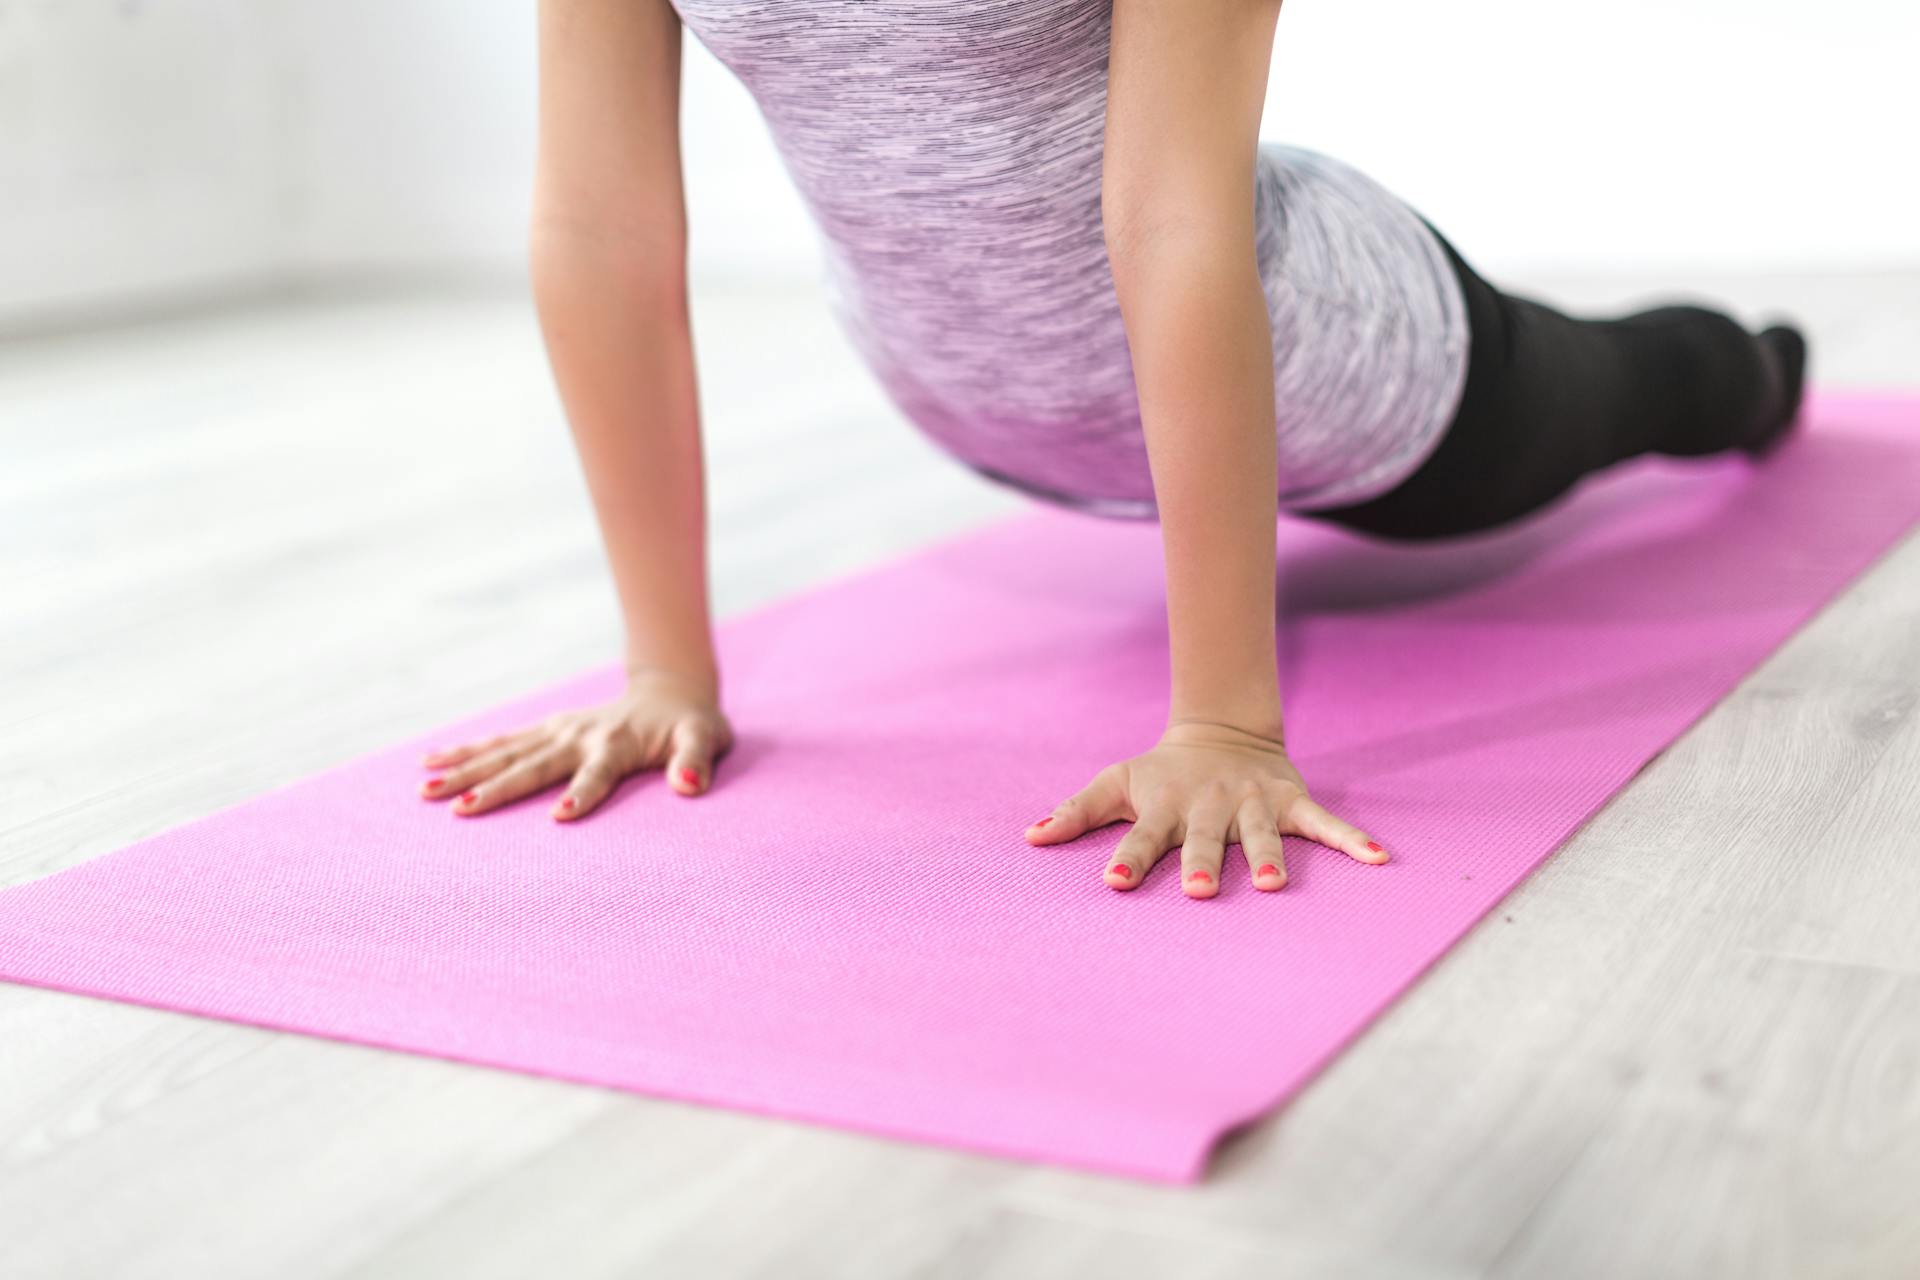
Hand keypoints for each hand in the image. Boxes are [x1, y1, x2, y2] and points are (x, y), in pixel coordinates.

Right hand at [417, 669, 732, 819]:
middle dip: (497, 787)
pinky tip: (430, 763)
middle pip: (533, 765)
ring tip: (426, 790)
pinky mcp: (545, 730)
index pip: (597, 774)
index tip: (560, 816)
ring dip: (466, 771)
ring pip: (505, 752)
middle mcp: (579, 736)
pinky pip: (500, 741)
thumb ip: (697, 761)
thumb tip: (690, 786)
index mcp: (617, 745)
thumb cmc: (692, 726)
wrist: (671, 692)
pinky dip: (466, 751)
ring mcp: (557, 731)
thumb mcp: (706, 740)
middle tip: (460, 810)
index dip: (582, 793)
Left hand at [1025, 720, 1388, 897]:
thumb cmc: (1160, 773)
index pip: (1141, 836)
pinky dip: (1351, 840)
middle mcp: (1209, 806)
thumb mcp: (1116, 782)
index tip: (1114, 882)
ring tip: (1275, 886)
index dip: (1127, 857)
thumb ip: (1076, 812)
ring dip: (1269, 857)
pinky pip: (1324, 824)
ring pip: (1262, 834)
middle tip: (1197, 891)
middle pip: (1204, 840)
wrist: (1221, 732)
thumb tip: (1029, 837)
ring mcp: (1252, 804)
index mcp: (1164, 806)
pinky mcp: (1290, 801)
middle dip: (1201, 863)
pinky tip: (1378, 860)